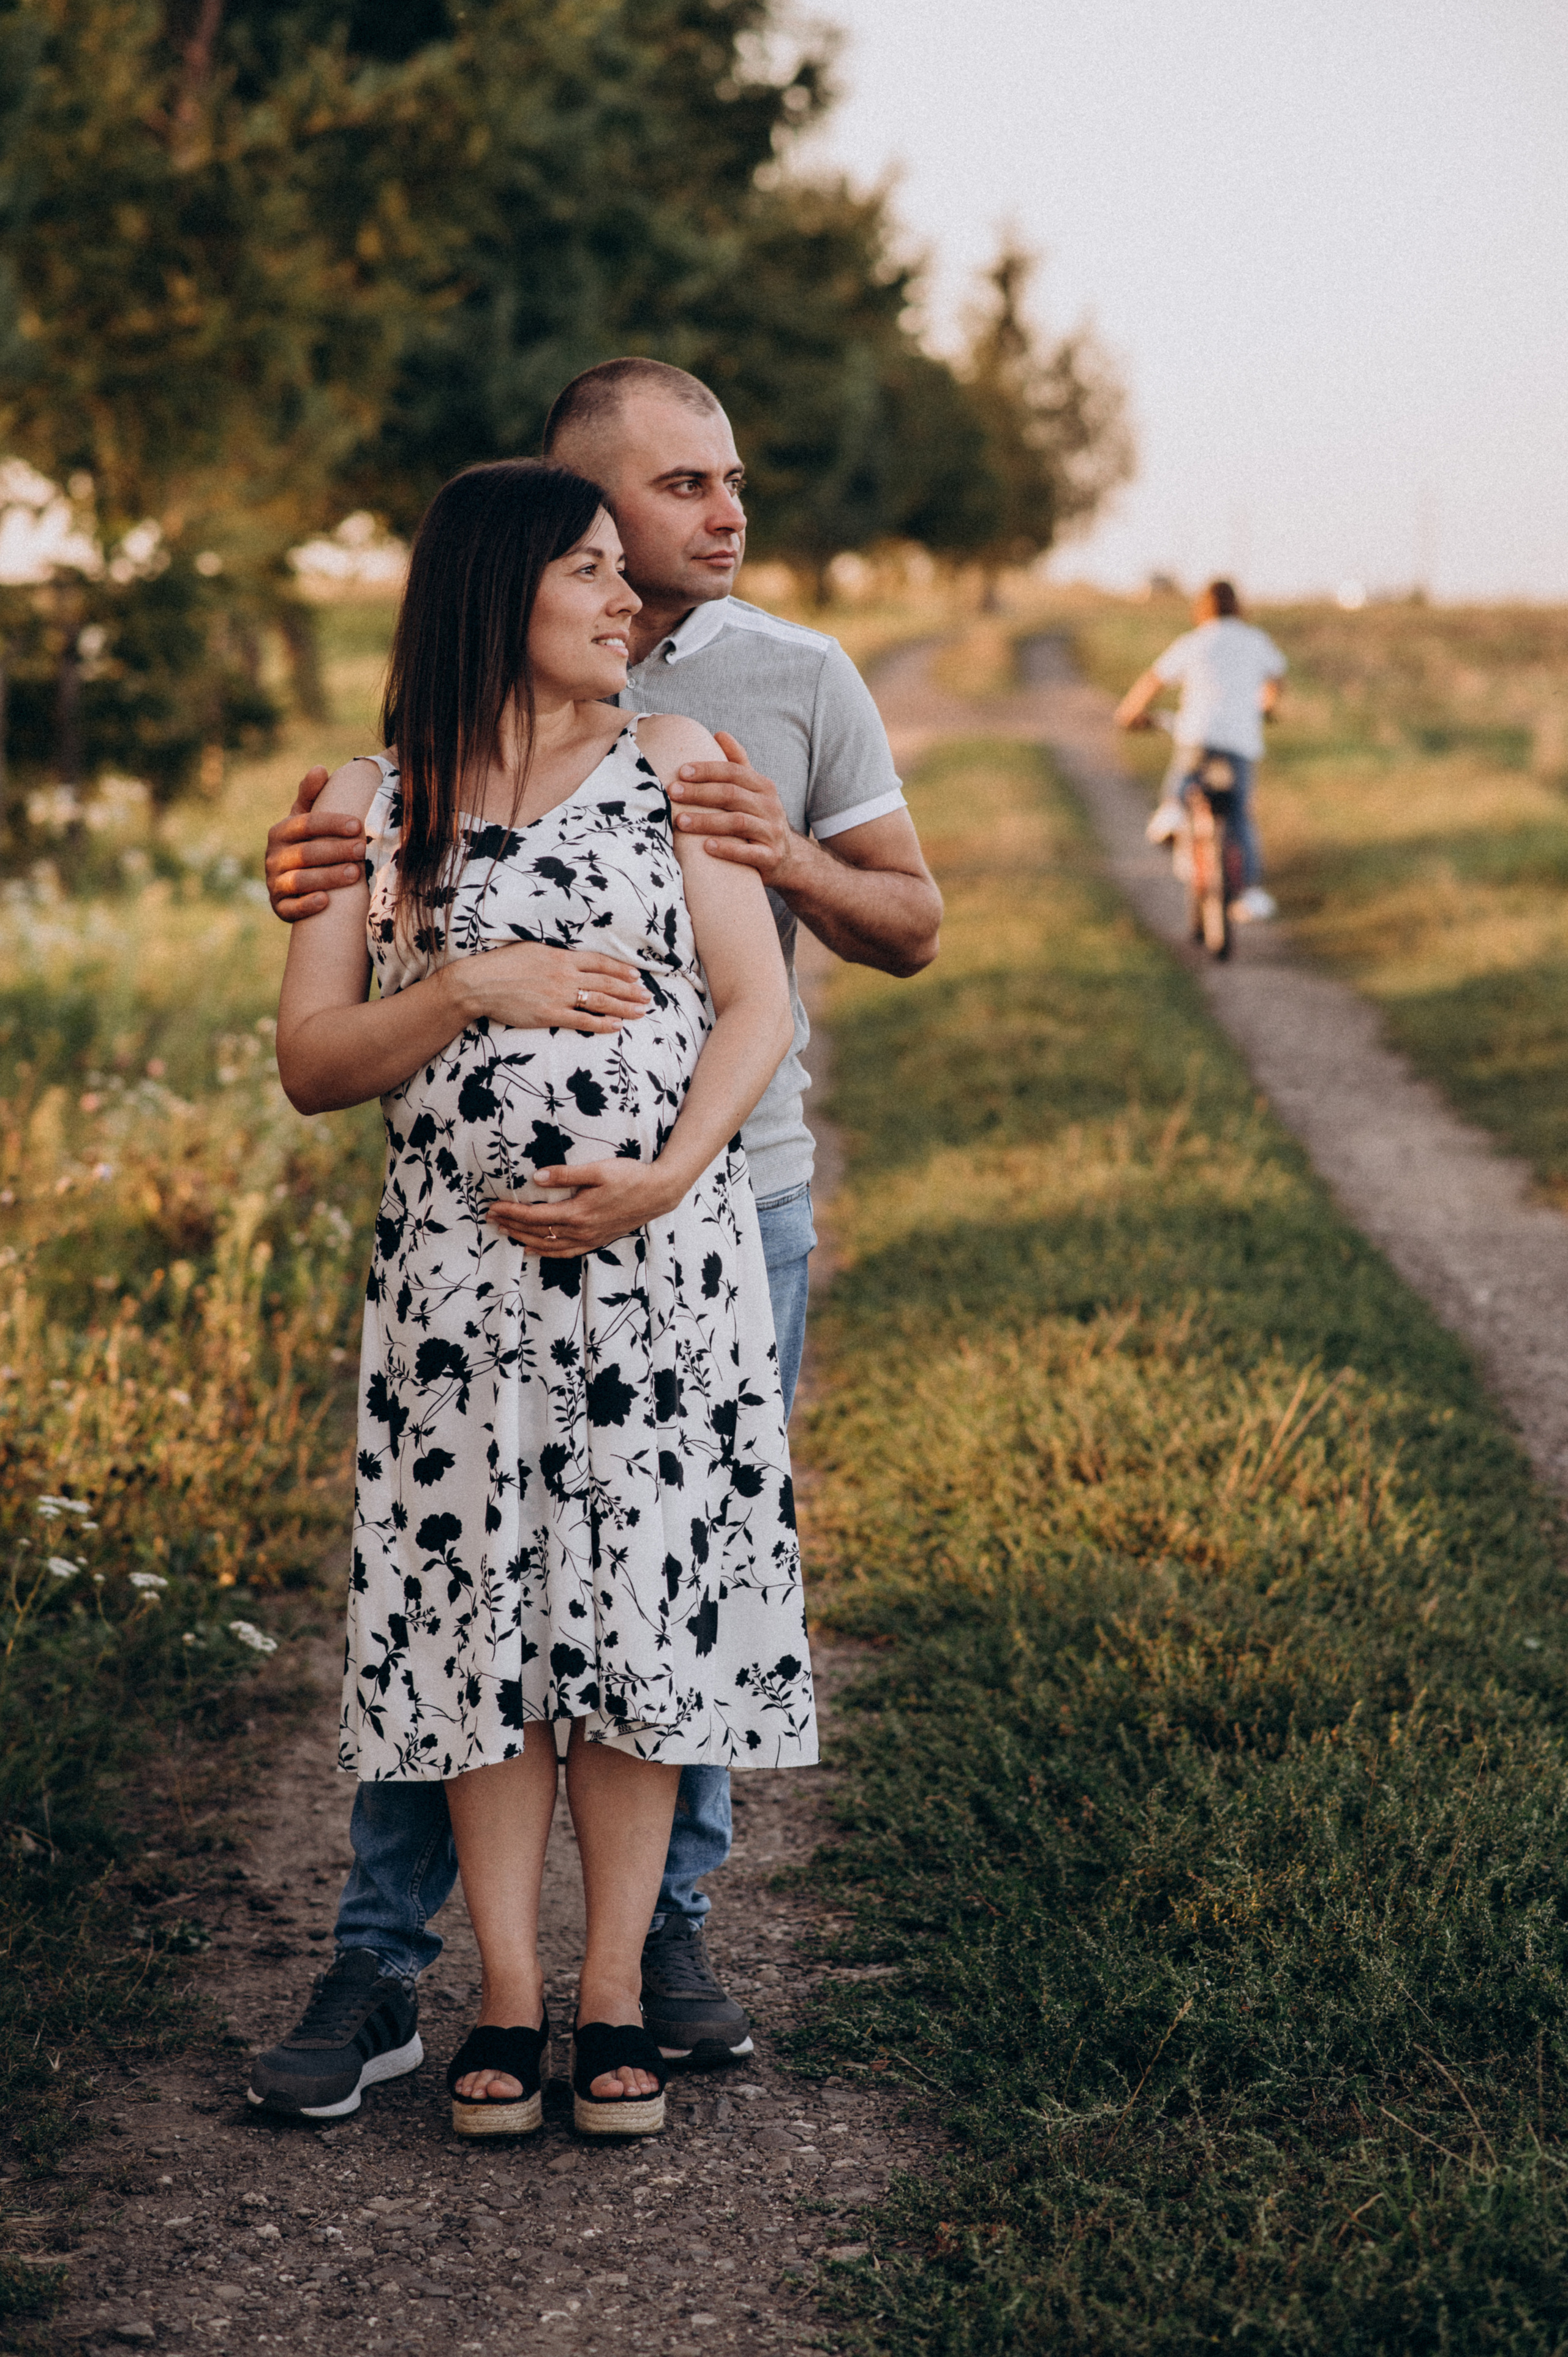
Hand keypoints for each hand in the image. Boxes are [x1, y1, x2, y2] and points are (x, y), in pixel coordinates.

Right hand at [266, 766, 366, 920]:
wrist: (294, 882)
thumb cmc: (308, 843)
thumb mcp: (306, 818)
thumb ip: (311, 795)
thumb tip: (320, 769)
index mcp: (281, 832)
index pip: (306, 824)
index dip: (332, 824)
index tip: (358, 825)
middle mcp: (273, 857)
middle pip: (306, 853)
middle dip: (335, 850)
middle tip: (362, 849)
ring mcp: (275, 883)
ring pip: (300, 880)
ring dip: (328, 876)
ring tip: (356, 874)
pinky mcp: (280, 907)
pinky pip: (290, 909)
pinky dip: (306, 905)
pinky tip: (326, 901)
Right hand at [454, 944, 651, 1034]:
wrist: (479, 983)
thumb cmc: (502, 965)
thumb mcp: (532, 951)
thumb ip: (555, 956)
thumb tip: (571, 959)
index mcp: (561, 957)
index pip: (600, 962)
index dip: (621, 969)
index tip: (637, 975)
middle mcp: (564, 975)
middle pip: (606, 982)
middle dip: (630, 990)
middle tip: (648, 997)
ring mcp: (558, 996)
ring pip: (600, 1001)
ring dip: (624, 1007)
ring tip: (641, 1012)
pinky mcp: (549, 1015)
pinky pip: (582, 1020)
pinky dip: (602, 1024)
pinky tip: (617, 1027)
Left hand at [486, 1160, 672, 1256]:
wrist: (659, 1193)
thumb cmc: (631, 1177)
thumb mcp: (599, 1170)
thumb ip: (566, 1174)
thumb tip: (537, 1177)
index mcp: (578, 1212)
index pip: (536, 1215)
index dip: (512, 1212)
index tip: (495, 1207)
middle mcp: (581, 1230)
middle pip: (538, 1232)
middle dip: (512, 1225)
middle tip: (491, 1219)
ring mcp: (589, 1238)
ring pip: (549, 1245)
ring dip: (525, 1240)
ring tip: (506, 1233)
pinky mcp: (597, 1240)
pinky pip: (566, 1252)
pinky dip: (547, 1252)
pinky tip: (535, 1250)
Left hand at [666, 732, 803, 888]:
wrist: (787, 857)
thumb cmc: (760, 819)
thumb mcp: (754, 790)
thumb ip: (739, 764)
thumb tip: (720, 734)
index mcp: (764, 787)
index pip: (733, 772)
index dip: (707, 770)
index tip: (681, 772)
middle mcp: (770, 806)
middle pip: (732, 794)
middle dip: (699, 792)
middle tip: (672, 792)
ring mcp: (772, 832)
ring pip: (738, 822)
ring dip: (707, 821)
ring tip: (680, 821)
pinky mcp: (771, 857)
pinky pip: (748, 853)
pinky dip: (727, 849)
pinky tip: (706, 847)